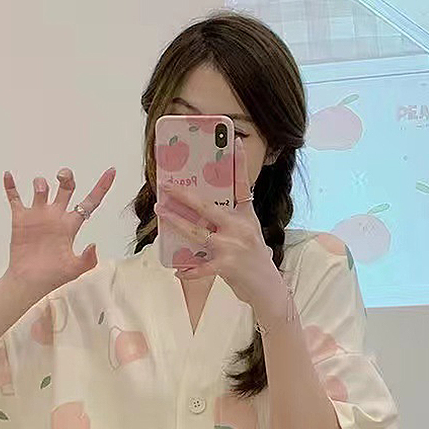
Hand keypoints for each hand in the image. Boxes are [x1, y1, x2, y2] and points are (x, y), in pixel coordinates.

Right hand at [3, 167, 115, 295]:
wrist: (29, 282)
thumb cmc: (53, 277)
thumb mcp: (75, 270)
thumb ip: (88, 260)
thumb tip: (93, 244)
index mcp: (71, 226)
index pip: (89, 202)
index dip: (101, 187)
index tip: (111, 172)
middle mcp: (56, 217)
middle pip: (65, 188)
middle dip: (66, 177)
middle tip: (62, 177)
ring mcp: (38, 216)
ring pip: (41, 189)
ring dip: (41, 183)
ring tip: (41, 190)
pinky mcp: (21, 219)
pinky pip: (15, 198)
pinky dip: (11, 186)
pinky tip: (9, 175)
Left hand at [154, 138, 283, 309]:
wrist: (267, 287)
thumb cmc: (254, 259)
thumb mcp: (248, 232)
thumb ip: (230, 221)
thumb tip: (202, 211)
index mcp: (246, 216)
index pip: (242, 185)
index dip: (239, 163)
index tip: (234, 140)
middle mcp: (239, 227)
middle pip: (207, 207)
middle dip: (184, 196)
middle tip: (167, 186)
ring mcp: (232, 246)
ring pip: (197, 232)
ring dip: (176, 223)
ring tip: (161, 214)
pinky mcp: (226, 266)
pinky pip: (200, 267)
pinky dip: (188, 270)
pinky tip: (178, 270)